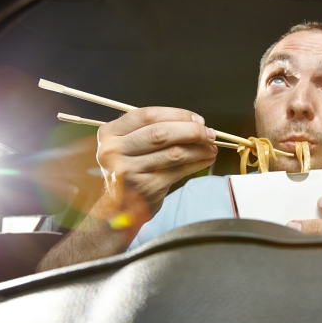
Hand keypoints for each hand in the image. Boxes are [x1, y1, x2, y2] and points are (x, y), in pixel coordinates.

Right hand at [96, 107, 216, 219]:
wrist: (115, 207)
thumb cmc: (128, 170)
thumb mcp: (127, 146)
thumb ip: (152, 131)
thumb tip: (195, 123)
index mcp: (109, 133)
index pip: (147, 115)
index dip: (177, 115)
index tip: (197, 119)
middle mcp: (114, 151)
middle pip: (161, 133)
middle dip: (192, 131)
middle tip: (209, 133)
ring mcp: (129, 171)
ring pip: (173, 153)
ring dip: (198, 149)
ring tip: (211, 147)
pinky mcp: (146, 187)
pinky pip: (178, 171)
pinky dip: (196, 163)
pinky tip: (205, 160)